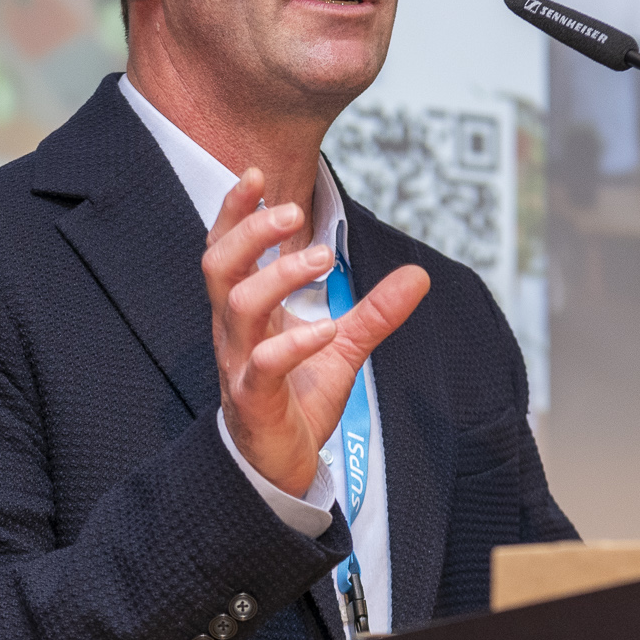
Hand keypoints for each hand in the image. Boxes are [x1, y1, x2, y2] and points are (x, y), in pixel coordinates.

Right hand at [203, 168, 429, 495]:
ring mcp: (239, 363)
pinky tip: (328, 328)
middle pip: (219, 267)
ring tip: (321, 258)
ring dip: (278, 276)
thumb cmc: (297, 399)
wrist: (280, 466)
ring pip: (239, 307)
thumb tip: (419, 274)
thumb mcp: (344, 346)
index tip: (256, 174)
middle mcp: (233, 330)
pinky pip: (265, 365)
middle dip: (250, 233)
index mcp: (244, 311)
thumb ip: (375, 311)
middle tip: (291, 211)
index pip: (226, 250)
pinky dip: (297, 343)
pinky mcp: (254, 399)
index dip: (234, 212)